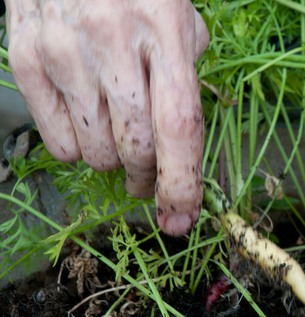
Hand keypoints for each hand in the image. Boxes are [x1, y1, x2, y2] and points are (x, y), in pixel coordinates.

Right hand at [6, 0, 209, 234]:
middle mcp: (112, 44)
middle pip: (136, 148)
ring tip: (118, 139)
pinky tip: (87, 124)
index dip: (182, 182)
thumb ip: (187, 77)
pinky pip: (58, 144)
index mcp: (164, 32)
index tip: (182, 218)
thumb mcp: (178, 17)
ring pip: (97, 154)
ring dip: (115, 163)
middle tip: (149, 177)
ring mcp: (64, 53)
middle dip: (148, 179)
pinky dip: (79, 149)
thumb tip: (183, 145)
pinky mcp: (26, 60)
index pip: (178, 126)